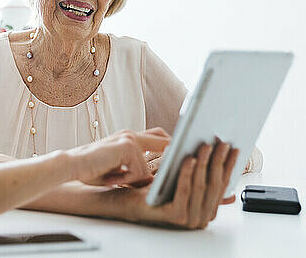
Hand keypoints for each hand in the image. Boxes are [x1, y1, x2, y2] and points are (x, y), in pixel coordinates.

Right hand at [66, 128, 169, 187]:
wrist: (71, 164)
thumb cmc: (89, 169)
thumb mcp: (117, 168)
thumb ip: (134, 169)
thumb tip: (152, 182)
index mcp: (127, 138)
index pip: (156, 137)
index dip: (167, 148)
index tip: (173, 159)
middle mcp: (130, 135)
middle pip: (164, 140)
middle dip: (170, 156)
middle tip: (166, 171)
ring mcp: (129, 139)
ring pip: (146, 170)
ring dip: (133, 180)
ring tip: (113, 179)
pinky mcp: (127, 147)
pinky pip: (138, 173)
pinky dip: (125, 180)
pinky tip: (110, 178)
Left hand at [116, 142, 238, 228]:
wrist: (129, 200)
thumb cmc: (156, 188)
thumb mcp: (182, 178)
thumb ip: (201, 172)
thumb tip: (224, 157)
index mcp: (207, 209)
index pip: (222, 185)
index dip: (229, 165)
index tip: (234, 147)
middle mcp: (202, 217)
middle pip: (214, 185)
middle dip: (218, 161)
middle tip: (221, 143)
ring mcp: (190, 219)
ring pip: (200, 186)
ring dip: (204, 164)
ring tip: (205, 146)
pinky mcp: (176, 216)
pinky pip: (184, 191)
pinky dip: (187, 173)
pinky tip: (189, 158)